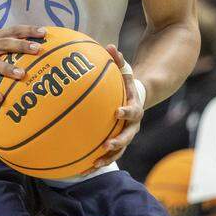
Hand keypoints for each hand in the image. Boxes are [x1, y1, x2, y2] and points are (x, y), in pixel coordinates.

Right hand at [0, 25, 44, 100]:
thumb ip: (6, 43)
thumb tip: (33, 47)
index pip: (12, 31)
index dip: (28, 30)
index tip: (44, 32)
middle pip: (6, 44)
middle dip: (22, 45)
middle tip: (38, 48)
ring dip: (8, 68)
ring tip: (22, 74)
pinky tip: (0, 98)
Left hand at [84, 45, 143, 173]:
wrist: (136, 99)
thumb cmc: (125, 83)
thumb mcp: (124, 71)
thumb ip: (118, 60)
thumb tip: (109, 46)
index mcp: (134, 109)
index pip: (132, 111)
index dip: (126, 112)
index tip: (117, 112)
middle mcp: (132, 126)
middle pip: (127, 137)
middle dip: (117, 142)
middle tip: (106, 145)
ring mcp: (125, 136)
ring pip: (117, 151)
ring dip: (106, 159)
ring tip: (92, 166)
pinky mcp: (115, 143)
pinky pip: (105, 155)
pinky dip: (94, 162)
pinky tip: (79, 170)